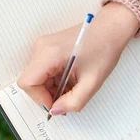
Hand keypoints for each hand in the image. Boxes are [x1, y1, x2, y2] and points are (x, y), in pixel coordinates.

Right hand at [18, 2, 138, 113]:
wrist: (111, 28)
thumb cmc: (104, 48)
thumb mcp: (92, 82)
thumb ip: (73, 102)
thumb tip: (56, 110)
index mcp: (49, 53)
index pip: (28, 83)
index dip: (40, 99)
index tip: (57, 105)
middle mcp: (42, 47)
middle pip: (31, 81)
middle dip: (47, 95)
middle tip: (68, 100)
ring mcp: (44, 46)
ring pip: (38, 77)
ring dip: (52, 89)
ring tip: (74, 88)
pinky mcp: (48, 48)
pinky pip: (44, 71)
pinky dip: (55, 81)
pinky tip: (72, 80)